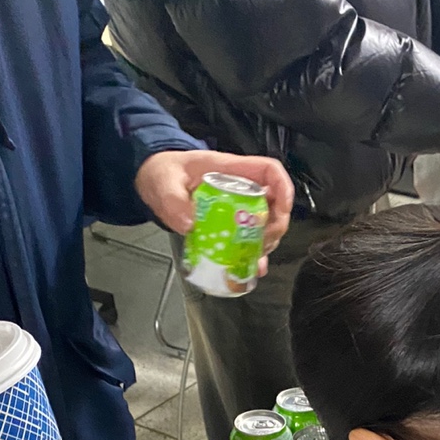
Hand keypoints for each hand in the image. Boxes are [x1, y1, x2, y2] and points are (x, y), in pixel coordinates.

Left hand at [135, 150, 294, 267]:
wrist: (156, 181)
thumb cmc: (164, 172)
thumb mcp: (163, 182)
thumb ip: (173, 200)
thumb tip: (189, 224)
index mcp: (231, 170)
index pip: (269, 171)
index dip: (283, 189)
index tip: (281, 212)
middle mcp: (241, 188)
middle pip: (274, 203)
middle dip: (276, 226)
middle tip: (264, 244)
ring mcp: (238, 207)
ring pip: (266, 224)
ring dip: (266, 243)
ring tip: (255, 259)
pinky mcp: (231, 225)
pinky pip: (249, 239)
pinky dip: (253, 255)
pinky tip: (251, 269)